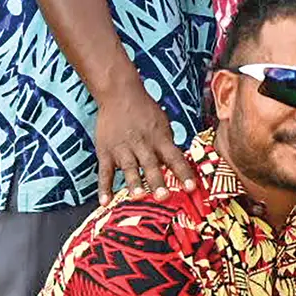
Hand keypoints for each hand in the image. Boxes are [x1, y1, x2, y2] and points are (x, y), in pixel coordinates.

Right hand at [94, 83, 196, 202]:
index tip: (191, 188)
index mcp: (160, 139)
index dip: (184, 173)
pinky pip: (104, 172)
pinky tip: (105, 202)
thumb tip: (177, 167)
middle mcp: (142, 145)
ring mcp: (122, 149)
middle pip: (151, 164)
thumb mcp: (163, 124)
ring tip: (138, 196)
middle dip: (157, 181)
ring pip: (129, 168)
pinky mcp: (105, 152)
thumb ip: (168, 146)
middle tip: (163, 196)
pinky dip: (104, 188)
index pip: (175, 158)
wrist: (119, 94)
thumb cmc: (144, 111)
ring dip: (134, 183)